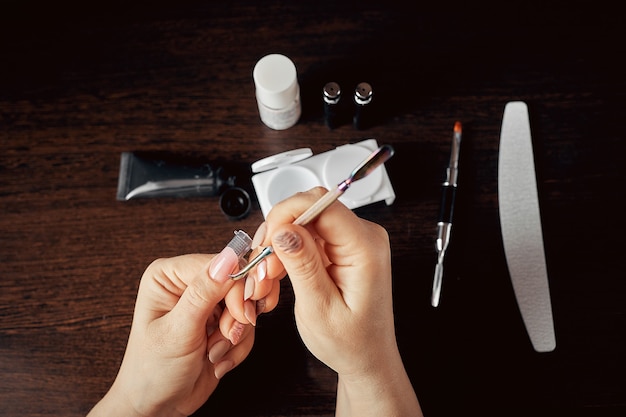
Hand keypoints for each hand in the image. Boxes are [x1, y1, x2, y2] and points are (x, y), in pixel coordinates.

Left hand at [88, 253, 253, 416]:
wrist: (157, 407)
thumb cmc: (153, 371)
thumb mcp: (178, 330)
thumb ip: (204, 292)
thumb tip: (229, 257)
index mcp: (169, 275)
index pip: (220, 265)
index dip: (237, 288)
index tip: (242, 314)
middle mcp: (188, 284)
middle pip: (238, 283)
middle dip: (237, 317)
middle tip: (226, 336)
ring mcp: (207, 304)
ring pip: (247, 306)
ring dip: (236, 336)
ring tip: (213, 353)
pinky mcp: (221, 322)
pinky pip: (248, 326)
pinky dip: (239, 347)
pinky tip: (217, 359)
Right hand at [260, 187, 422, 416]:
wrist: (367, 357)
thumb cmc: (351, 342)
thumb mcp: (319, 309)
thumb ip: (303, 265)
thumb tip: (284, 228)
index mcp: (365, 249)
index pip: (323, 204)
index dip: (287, 214)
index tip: (266, 240)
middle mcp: (363, 237)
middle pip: (310, 207)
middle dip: (279, 230)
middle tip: (263, 265)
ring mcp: (353, 240)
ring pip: (304, 219)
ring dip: (279, 243)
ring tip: (268, 275)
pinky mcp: (341, 246)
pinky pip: (307, 233)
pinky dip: (287, 250)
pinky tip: (278, 272)